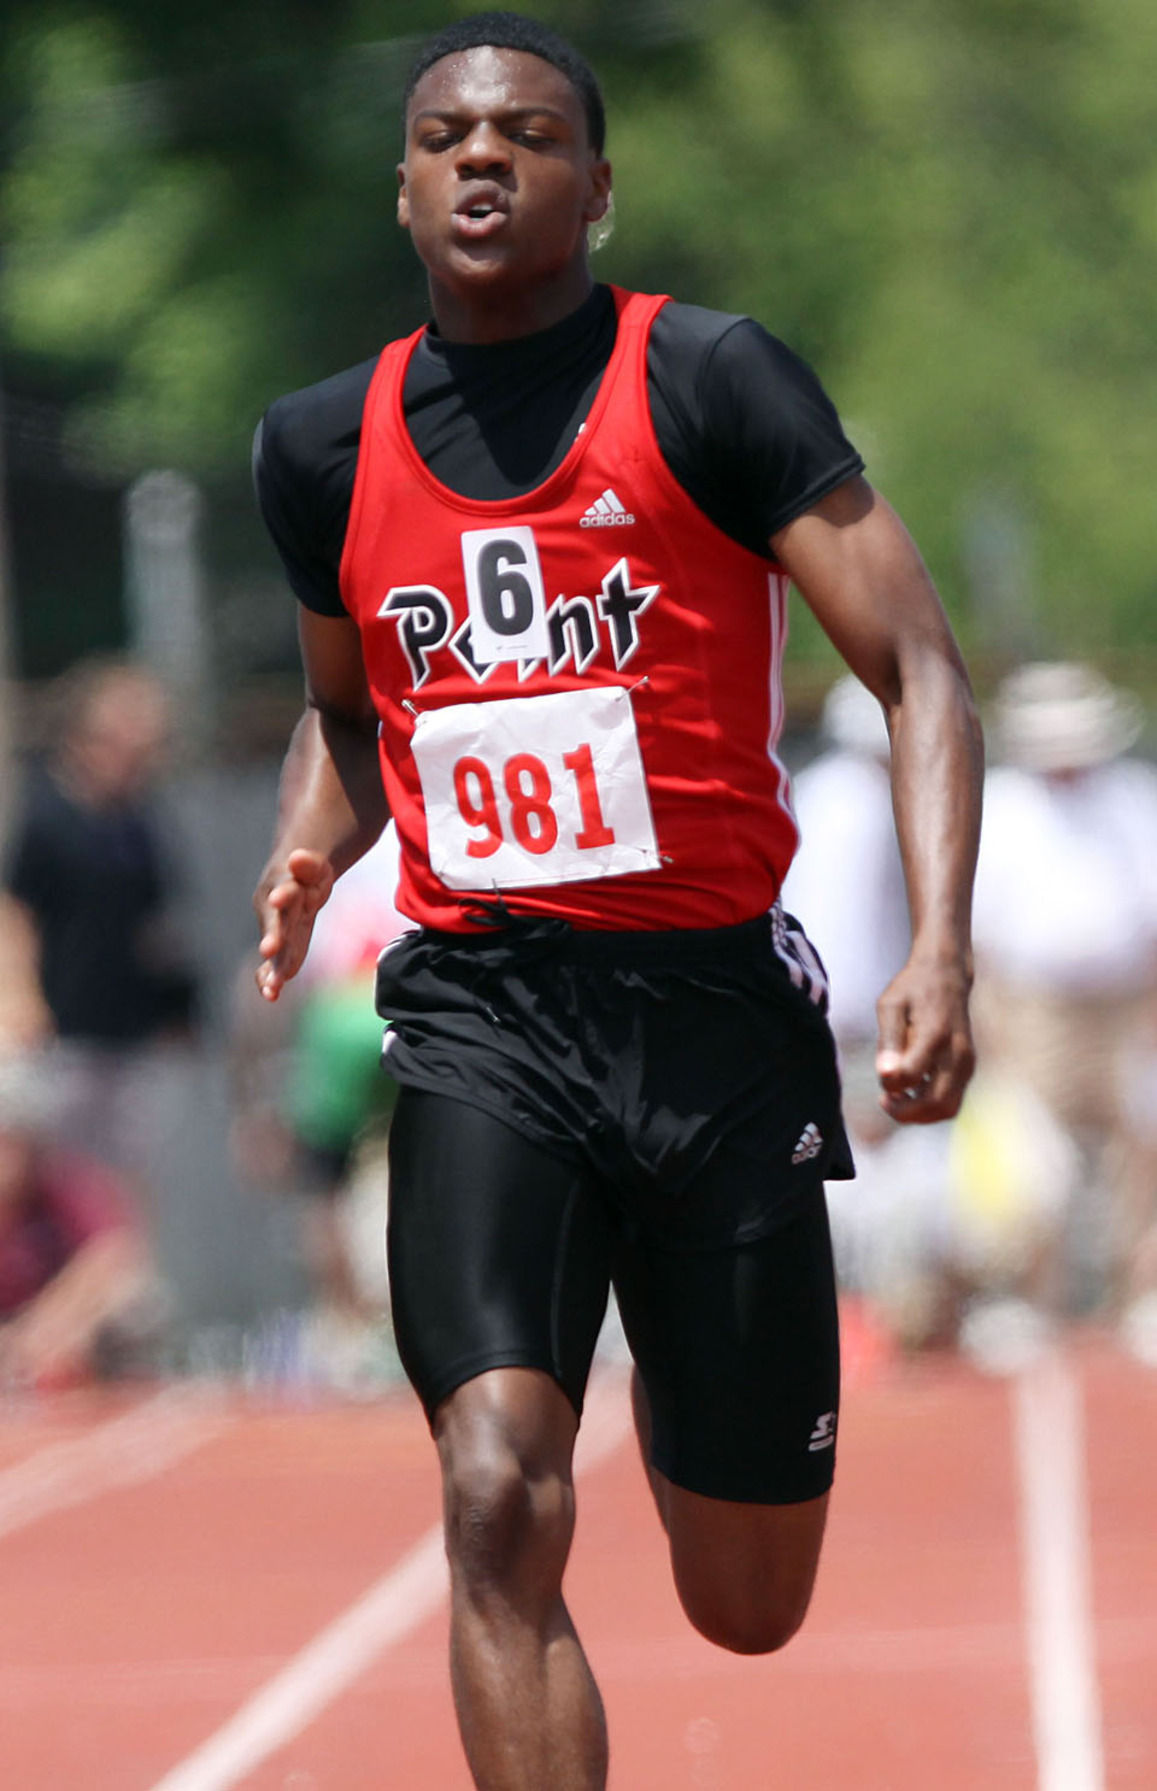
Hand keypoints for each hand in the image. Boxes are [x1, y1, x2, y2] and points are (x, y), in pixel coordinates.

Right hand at [254, 848, 334, 1001]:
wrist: (295, 879)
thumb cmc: (308, 872)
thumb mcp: (314, 864)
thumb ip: (307, 864)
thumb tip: (297, 859)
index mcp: (285, 885)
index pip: (286, 889)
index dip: (282, 895)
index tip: (276, 899)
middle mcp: (276, 910)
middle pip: (277, 923)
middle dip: (274, 936)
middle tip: (268, 950)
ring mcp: (277, 929)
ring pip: (276, 948)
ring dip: (274, 967)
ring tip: (272, 988)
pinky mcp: (281, 946)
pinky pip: (274, 963)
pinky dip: (270, 977)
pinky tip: (270, 995)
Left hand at [875, 950, 974, 1124]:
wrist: (947, 976)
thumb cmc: (912, 990)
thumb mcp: (891, 1005)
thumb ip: (888, 1041)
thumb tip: (885, 1075)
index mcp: (935, 1034)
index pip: (911, 1076)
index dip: (890, 1085)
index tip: (881, 1074)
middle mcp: (957, 1052)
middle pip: (935, 1104)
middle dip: (905, 1112)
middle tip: (885, 1100)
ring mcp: (967, 1063)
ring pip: (947, 1109)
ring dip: (919, 1113)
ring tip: (898, 1097)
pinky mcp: (968, 1069)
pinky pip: (952, 1101)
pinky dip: (930, 1106)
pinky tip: (912, 1089)